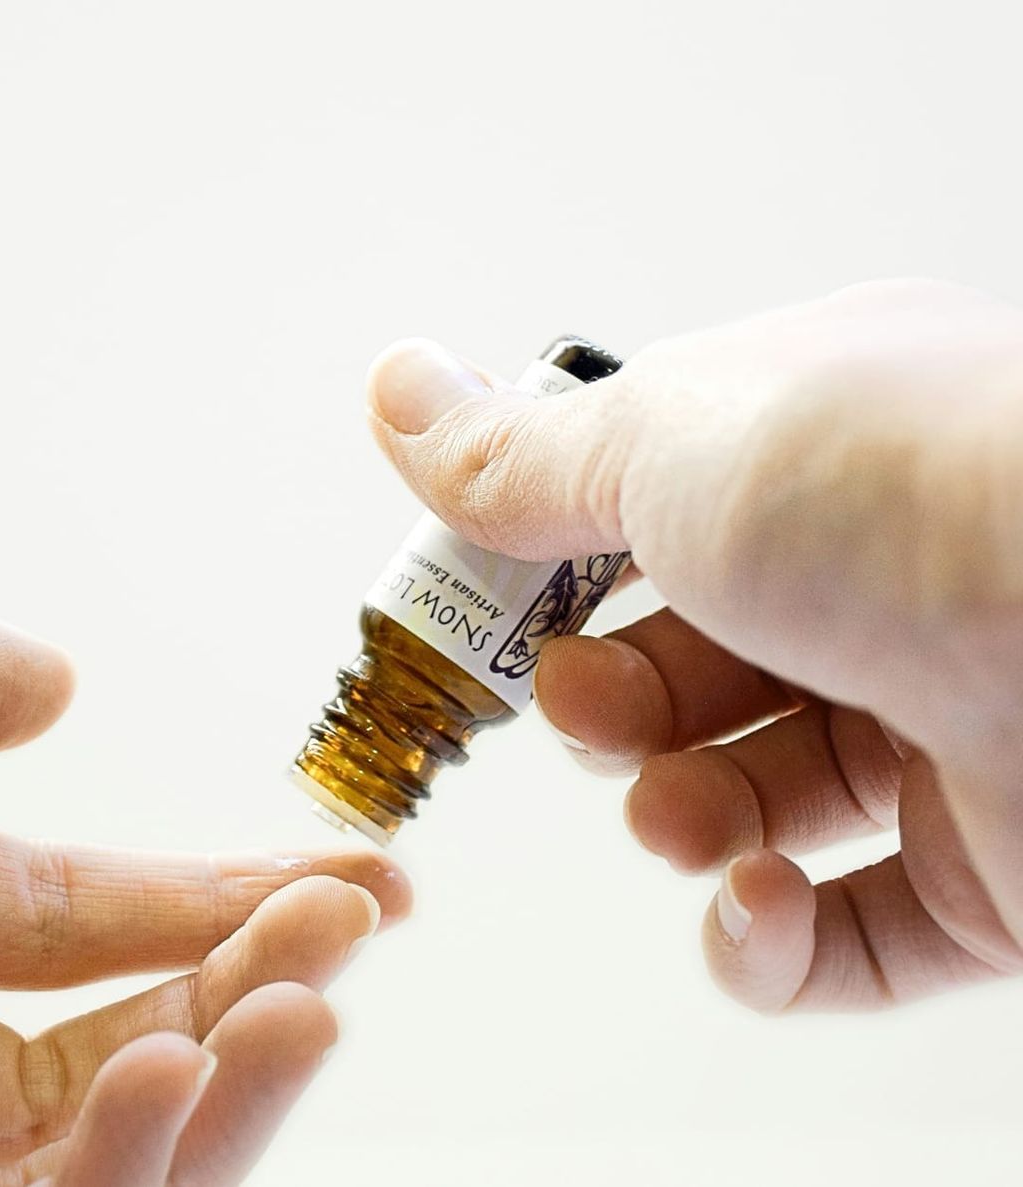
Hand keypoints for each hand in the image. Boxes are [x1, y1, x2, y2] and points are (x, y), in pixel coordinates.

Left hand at [0, 447, 409, 1185]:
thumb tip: (54, 692)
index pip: (43, 926)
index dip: (195, 895)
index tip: (333, 868)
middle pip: (66, 1064)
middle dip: (225, 990)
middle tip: (350, 922)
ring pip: (41, 1181)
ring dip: (199, 1091)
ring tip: (308, 988)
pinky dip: (98, 1174)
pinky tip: (185, 1056)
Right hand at [365, 279, 1022, 1010]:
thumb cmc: (919, 488)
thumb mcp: (672, 440)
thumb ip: (521, 453)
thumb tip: (399, 391)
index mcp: (811, 448)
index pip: (638, 517)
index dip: (542, 574)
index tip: (476, 617)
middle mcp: (876, 576)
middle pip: (680, 667)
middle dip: (606, 707)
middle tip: (584, 711)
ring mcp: (936, 724)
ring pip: (744, 800)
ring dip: (676, 816)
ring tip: (679, 812)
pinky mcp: (986, 872)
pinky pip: (834, 936)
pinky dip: (765, 939)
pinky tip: (750, 900)